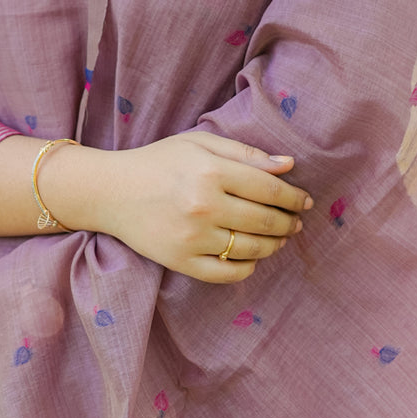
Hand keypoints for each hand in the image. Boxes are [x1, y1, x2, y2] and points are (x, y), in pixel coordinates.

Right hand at [98, 130, 312, 282]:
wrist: (111, 191)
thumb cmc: (159, 161)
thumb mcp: (199, 144)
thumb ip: (245, 153)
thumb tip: (288, 165)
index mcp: (211, 171)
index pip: (269, 188)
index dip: (294, 196)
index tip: (305, 200)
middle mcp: (205, 206)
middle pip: (265, 220)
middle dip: (288, 222)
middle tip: (296, 222)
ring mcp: (193, 238)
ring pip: (251, 249)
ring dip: (274, 245)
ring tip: (279, 239)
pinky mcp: (181, 262)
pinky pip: (228, 273)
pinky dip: (247, 268)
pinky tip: (252, 257)